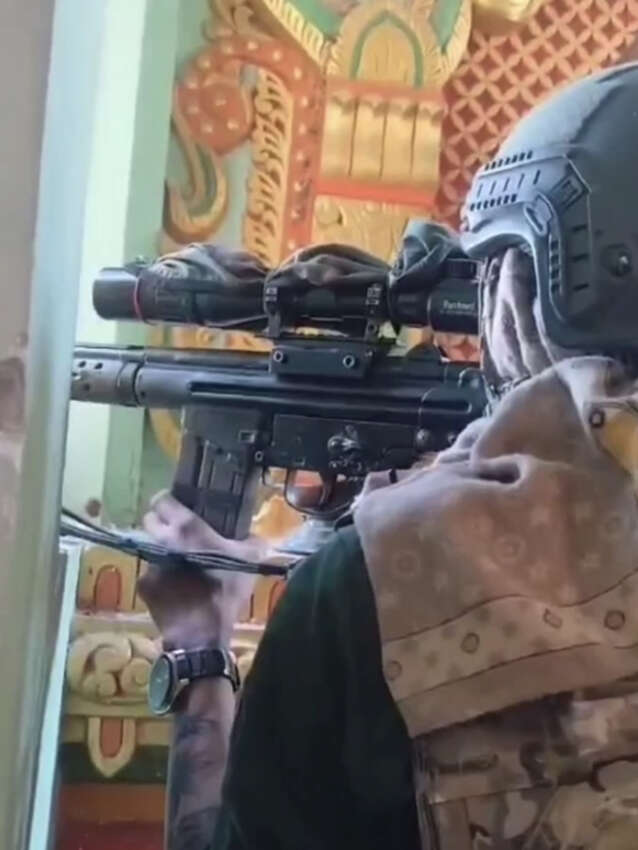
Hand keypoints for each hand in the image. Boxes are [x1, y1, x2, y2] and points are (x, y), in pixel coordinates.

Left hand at [138, 491, 265, 648]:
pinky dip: (160, 576)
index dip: (168, 501)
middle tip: (177, 533)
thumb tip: (253, 534)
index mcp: (187, 528)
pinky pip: (150, 572)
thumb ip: (252, 541)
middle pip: (149, 519)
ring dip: (160, 550)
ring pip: (149, 546)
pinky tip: (173, 586)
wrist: (201, 633)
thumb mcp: (249, 562)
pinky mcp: (143, 584)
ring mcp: (149, 563)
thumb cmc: (225, 591)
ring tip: (177, 563)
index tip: (177, 507)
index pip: (162, 499)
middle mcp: (163, 540)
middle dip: (160, 523)